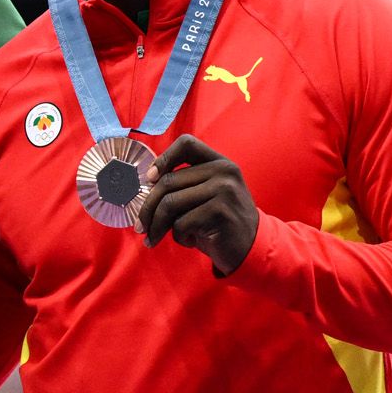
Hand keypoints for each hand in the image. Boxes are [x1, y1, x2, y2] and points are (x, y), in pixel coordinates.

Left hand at [137, 137, 260, 277]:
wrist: (251, 248)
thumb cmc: (218, 222)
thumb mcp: (205, 195)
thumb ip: (183, 184)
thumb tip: (146, 183)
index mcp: (219, 162)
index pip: (187, 143)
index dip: (163, 158)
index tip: (150, 179)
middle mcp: (223, 171)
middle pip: (168, 182)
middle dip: (147, 208)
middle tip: (140, 227)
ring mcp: (224, 190)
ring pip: (170, 204)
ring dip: (157, 226)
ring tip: (155, 238)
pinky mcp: (220, 212)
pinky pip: (182, 224)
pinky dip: (179, 237)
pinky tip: (191, 241)